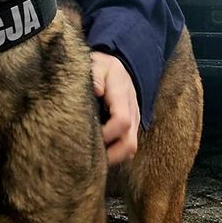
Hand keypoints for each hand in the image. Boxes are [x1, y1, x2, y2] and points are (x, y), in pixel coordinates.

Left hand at [91, 51, 139, 165]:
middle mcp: (132, 112)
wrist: (120, 68)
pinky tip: (97, 153)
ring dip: (112, 157)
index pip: (122, 121)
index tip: (87, 136)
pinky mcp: (130, 128)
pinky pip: (126, 147)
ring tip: (91, 159)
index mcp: (123, 97)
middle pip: (130, 144)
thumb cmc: (105, 67)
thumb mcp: (99, 63)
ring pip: (130, 149)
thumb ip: (96, 74)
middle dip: (110, 155)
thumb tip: (96, 90)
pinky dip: (114, 154)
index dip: (106, 133)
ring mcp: (133, 122)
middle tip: (88, 158)